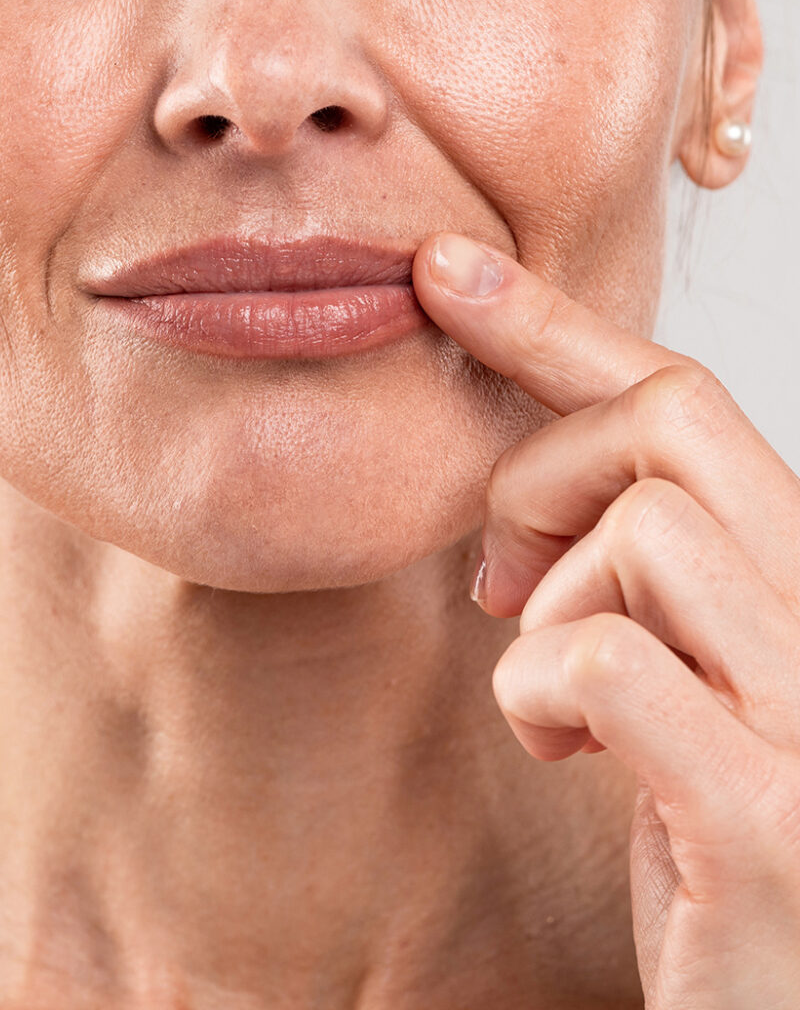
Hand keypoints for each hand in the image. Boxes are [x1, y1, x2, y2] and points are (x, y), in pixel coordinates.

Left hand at [412, 233, 799, 1007]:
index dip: (551, 321)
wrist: (773, 988)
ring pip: (641, 527)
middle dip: (542, 473)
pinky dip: (538, 694)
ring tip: (554, 697)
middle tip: (500, 576)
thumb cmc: (703, 826)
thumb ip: (626, 571)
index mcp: (798, 570)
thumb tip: (533, 501)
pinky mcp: (768, 810)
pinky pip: (600, 659)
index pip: (678, 396)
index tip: (442, 270)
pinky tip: (563, 752)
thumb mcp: (665, 668)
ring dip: (549, 606)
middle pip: (668, 421)